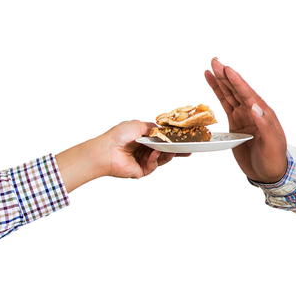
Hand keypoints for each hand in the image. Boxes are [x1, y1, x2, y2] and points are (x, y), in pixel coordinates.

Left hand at [56, 120, 184, 191]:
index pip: (162, 139)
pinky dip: (155, 158)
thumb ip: (153, 128)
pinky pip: (154, 165)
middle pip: (165, 150)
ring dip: (168, 154)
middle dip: (177, 150)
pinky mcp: (142, 171)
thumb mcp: (138, 125)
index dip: (172, 139)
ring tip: (173, 149)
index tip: (184, 138)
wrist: (106, 151)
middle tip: (189, 149)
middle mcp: (144, 150)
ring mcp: (143, 161)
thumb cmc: (118, 136)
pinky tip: (155, 153)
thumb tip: (163, 130)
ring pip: (161, 158)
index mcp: (143, 138)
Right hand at [205, 58, 287, 182]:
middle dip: (226, 75)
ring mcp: (243, 115)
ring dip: (220, 80)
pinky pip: (224, 104)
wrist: (269, 173)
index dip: (238, 82)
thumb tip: (255, 107)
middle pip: (237, 90)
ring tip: (212, 66)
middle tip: (215, 61)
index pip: (249, 95)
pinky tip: (211, 81)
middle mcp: (253, 111)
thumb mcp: (273, 144)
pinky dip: (218, 92)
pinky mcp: (235, 122)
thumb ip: (265, 125)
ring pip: (230, 94)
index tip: (228, 69)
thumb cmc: (274, 159)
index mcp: (264, 113)